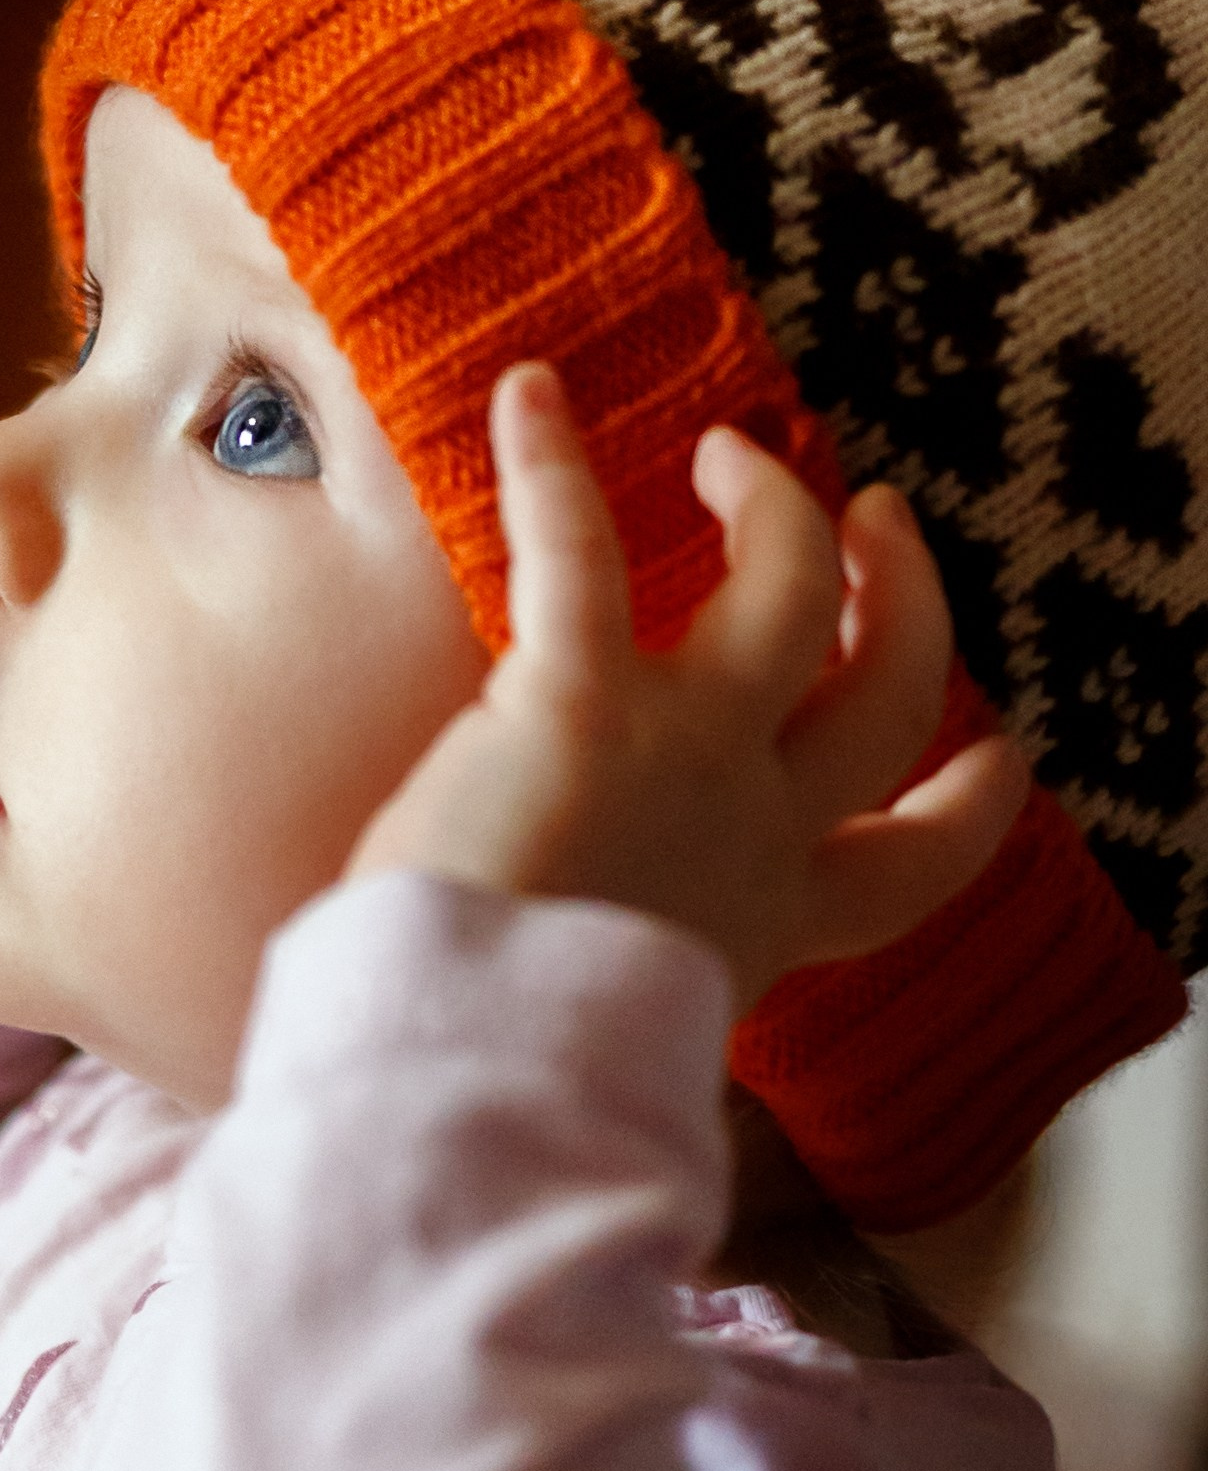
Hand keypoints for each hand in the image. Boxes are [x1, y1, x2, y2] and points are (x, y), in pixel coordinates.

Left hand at [347, 363, 1028, 1011]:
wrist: (467, 1077)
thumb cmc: (506, 1067)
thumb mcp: (621, 1028)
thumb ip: (643, 979)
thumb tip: (587, 987)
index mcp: (768, 925)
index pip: (911, 875)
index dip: (973, 812)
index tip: (1002, 760)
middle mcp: (755, 829)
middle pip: (889, 698)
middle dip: (904, 601)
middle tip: (876, 525)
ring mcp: (685, 752)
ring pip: (788, 594)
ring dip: (777, 512)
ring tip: (737, 454)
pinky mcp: (578, 698)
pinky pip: (576, 549)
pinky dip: (549, 465)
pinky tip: (527, 393)